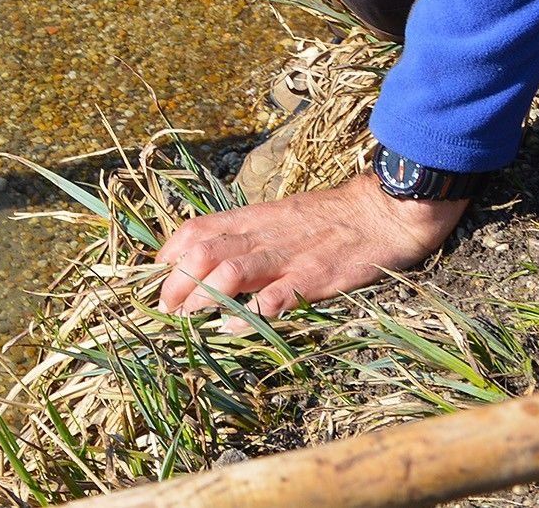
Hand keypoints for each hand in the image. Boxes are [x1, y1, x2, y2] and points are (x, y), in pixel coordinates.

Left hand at [155, 171, 466, 317]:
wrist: (381, 211)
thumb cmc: (329, 219)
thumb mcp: (281, 217)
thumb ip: (248, 234)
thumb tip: (211, 257)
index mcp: (253, 219)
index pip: (197, 228)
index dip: (169, 253)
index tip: (156, 278)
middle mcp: (263, 235)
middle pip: (203, 251)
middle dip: (176, 282)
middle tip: (165, 309)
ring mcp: (287, 256)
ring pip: (230, 271)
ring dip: (202, 297)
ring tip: (188, 320)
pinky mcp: (314, 278)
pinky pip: (277, 296)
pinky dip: (251, 313)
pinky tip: (234, 328)